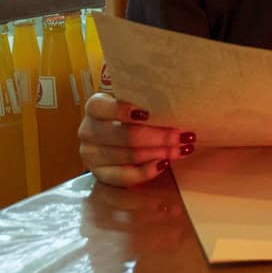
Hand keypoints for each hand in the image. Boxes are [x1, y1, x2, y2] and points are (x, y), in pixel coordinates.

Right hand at [78, 92, 196, 187]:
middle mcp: (88, 131)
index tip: (149, 114)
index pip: (102, 108)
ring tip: (183, 149)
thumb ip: (145, 97)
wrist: (119, 134)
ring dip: (160, 153)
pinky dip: (146, 172)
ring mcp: (92, 155)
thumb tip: (172, 95)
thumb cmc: (132, 113)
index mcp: (94, 107)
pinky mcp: (100, 175)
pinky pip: (124, 177)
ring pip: (129, 156)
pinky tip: (164, 164)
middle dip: (159, 136)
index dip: (123, 110)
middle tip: (183, 135)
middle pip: (125, 135)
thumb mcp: (133, 99)